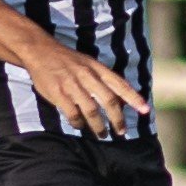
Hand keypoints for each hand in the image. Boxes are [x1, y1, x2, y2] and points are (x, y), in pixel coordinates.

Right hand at [20, 42, 149, 137]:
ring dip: (98, 125)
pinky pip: (72, 113)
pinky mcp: (58, 93)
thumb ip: (103, 79)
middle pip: (108, 100)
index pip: (120, 84)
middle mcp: (87, 76)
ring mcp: (72, 85)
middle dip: (117, 119)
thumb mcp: (89, 63)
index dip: (134, 98)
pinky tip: (79, 126)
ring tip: (102, 134)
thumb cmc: (68, 60)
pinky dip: (78, 122)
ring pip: (91, 110)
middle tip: (121, 132)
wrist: (40, 50)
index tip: (145, 110)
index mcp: (97, 68)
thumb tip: (120, 99)